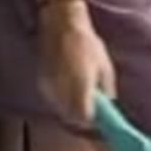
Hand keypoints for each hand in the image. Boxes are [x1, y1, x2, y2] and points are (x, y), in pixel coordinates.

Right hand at [37, 2, 115, 126]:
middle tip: (95, 114)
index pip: (86, 121)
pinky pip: (54, 101)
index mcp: (81, 91)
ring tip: (82, 99)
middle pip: (73, 120)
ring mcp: (49, 90)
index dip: (95, 125)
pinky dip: (63, 101)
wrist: (60, 26)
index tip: (102, 123)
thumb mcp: (105, 69)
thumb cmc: (87, 45)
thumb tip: (109, 106)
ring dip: (73, 111)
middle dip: (84, 119)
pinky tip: (70, 91)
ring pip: (62, 112)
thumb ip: (107, 91)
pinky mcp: (41, 84)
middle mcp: (62, 94)